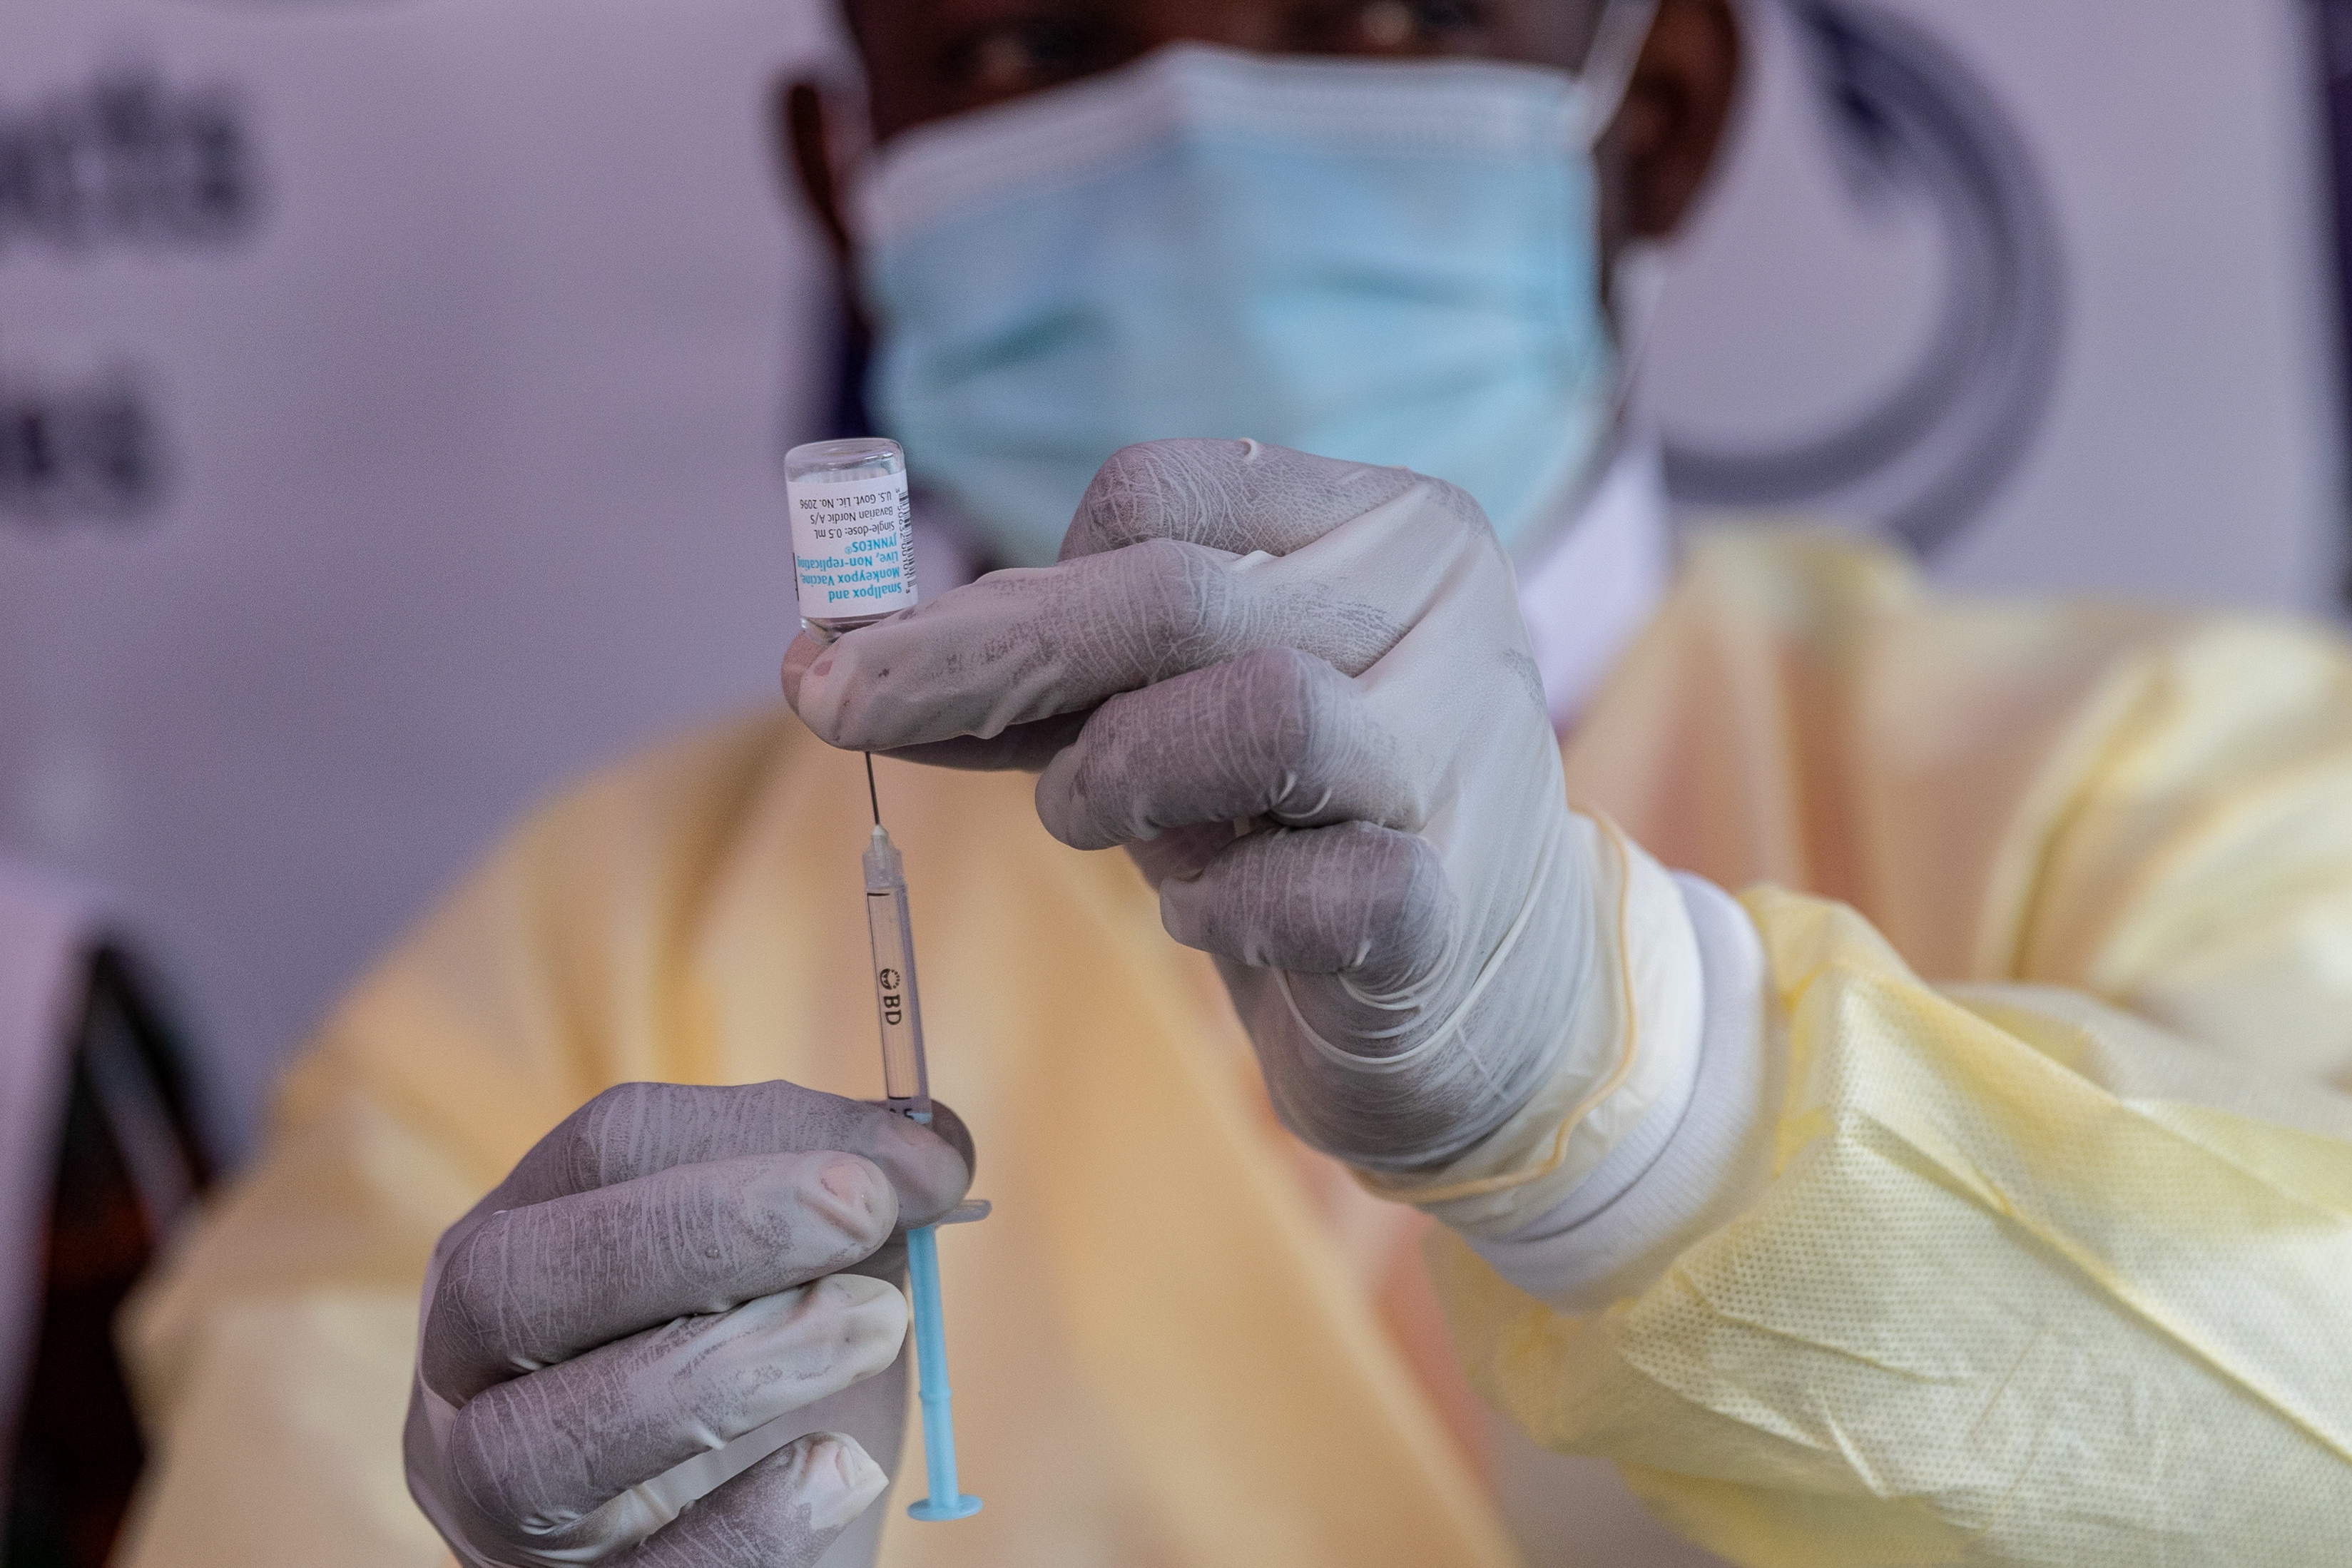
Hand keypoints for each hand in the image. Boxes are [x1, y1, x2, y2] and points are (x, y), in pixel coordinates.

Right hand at [406, 1080, 971, 1566]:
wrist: (754, 1544)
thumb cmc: (765, 1390)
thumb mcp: (800, 1279)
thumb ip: (845, 1211)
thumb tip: (927, 1158)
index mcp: (520, 1242)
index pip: (602, 1151)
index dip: (762, 1138)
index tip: (916, 1166)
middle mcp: (467, 1373)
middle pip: (513, 1281)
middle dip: (704, 1230)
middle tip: (865, 1214)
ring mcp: (492, 1510)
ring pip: (532, 1448)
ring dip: (724, 1369)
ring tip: (876, 1327)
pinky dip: (744, 1526)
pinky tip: (840, 1471)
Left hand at [786, 438, 1591, 1171]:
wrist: (1489, 1000)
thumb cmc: (1303, 826)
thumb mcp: (1166, 719)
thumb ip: (1029, 677)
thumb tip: (819, 660)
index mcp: (1377, 523)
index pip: (1156, 494)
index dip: (1018, 576)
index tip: (923, 658)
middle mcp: (1442, 607)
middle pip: (1178, 593)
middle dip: (980, 655)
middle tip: (831, 704)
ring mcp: (1462, 751)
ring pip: (1258, 712)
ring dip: (1118, 776)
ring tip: (1092, 820)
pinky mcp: (1454, 903)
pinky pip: (1302, 889)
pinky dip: (1215, 908)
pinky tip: (1209, 921)